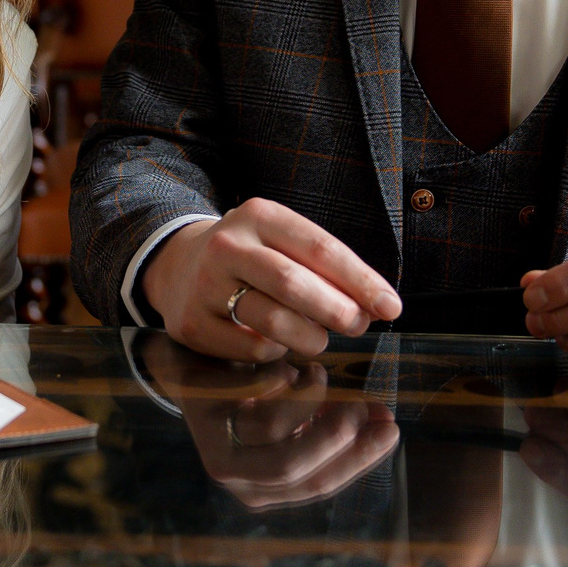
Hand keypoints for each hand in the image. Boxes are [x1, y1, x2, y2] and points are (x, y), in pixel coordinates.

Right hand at [142, 199, 401, 361]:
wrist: (176, 266)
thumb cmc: (251, 256)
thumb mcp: (283, 242)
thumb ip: (326, 268)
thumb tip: (376, 307)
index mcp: (259, 216)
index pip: (320, 248)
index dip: (360, 281)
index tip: (390, 306)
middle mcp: (228, 245)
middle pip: (294, 283)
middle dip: (338, 310)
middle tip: (359, 326)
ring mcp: (205, 285)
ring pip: (274, 321)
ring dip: (310, 337)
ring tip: (318, 338)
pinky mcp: (193, 324)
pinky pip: (252, 347)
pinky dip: (276, 350)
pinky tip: (275, 340)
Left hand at [143, 338, 397, 509]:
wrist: (195, 367)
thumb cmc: (256, 395)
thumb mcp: (300, 419)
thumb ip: (336, 427)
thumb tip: (386, 424)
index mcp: (266, 489)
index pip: (319, 485)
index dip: (359, 458)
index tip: (390, 427)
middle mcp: (238, 479)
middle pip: (294, 470)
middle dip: (336, 435)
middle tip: (360, 403)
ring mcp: (213, 447)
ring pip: (274, 431)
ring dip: (309, 398)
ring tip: (318, 372)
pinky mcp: (201, 412)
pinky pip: (252, 395)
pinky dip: (280, 378)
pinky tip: (287, 364)